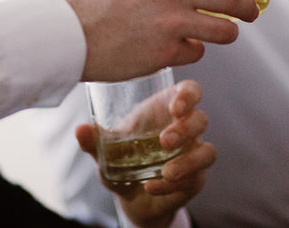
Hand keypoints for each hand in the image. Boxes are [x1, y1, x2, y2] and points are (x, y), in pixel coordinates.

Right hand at [60, 0, 258, 81]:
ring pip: (225, 31)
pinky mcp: (167, 52)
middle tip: (251, 14)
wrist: (70, 30)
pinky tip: (176, 46)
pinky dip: (192, 51)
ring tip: (222, 33)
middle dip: (249, 9)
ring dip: (228, 33)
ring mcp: (173, 21)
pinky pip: (198, 52)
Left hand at [76, 80, 213, 227]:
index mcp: (167, 109)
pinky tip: (152, 186)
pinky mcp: (195, 179)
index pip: (190, 91)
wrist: (131, 197)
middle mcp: (186, 129)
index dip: (189, 95)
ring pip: (207, 151)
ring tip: (167, 172)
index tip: (176, 106)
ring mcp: (193, 154)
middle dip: (185, 129)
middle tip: (165, 140)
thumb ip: (95, 140)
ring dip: (188, 161)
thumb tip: (81, 130)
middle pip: (200, 119)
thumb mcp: (106, 151)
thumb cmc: (123, 160)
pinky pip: (195, 179)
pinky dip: (173, 185)